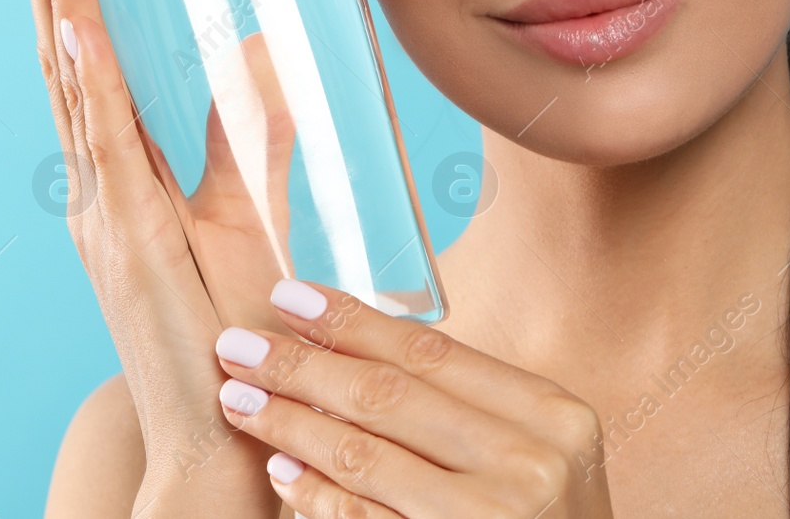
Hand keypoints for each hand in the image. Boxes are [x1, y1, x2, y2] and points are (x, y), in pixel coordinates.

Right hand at [19, 0, 296, 511]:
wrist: (220, 428)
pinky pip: (99, 139)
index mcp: (115, 176)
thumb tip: (260, 58)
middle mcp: (94, 184)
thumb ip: (247, 137)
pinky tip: (73, 17)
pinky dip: (83, 74)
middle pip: (64, 58)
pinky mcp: (122, 233)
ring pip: (74, 84)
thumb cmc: (229, 328)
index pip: (87, 62)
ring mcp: (100, 207)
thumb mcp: (243, 213)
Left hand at [212, 278, 615, 517]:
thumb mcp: (536, 453)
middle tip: (238, 345)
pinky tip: (281, 470)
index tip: (287, 295)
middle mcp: (529, 464)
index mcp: (552, 415)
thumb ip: (467, 405)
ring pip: (364, 456)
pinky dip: (316, 494)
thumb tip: (350, 345)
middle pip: (388, 396)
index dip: (350, 320)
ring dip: (290, 424)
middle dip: (300, 366)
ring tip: (239, 399)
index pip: (430, 352)